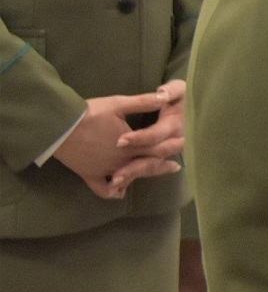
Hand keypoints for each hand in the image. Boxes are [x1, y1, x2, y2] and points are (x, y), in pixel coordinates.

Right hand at [53, 86, 184, 199]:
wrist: (60, 127)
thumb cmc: (91, 113)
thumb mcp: (119, 104)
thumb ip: (143, 102)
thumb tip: (165, 98)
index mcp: (132, 144)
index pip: (157, 148)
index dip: (171, 147)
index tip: (183, 147)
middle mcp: (122, 161)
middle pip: (146, 165)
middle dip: (162, 165)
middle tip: (175, 168)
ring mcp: (105, 170)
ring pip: (128, 177)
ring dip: (140, 176)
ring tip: (148, 177)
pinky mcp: (89, 175)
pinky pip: (102, 189)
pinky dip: (112, 192)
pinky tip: (119, 193)